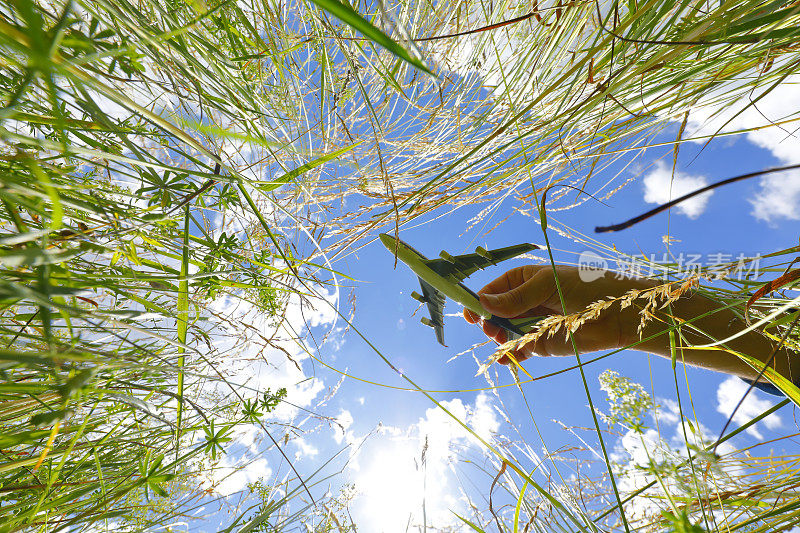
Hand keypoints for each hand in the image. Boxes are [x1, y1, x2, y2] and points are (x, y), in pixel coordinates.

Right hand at [463, 265, 653, 364]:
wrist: (615, 314)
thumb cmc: (585, 288)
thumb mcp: (546, 285)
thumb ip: (516, 297)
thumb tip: (484, 303)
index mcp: (521, 280)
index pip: (492, 291)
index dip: (479, 301)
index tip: (470, 313)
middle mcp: (522, 302)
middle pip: (493, 313)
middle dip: (487, 322)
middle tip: (491, 329)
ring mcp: (530, 323)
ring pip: (502, 333)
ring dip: (497, 338)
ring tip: (500, 340)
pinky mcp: (539, 344)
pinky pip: (517, 351)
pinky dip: (509, 356)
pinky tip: (505, 359)